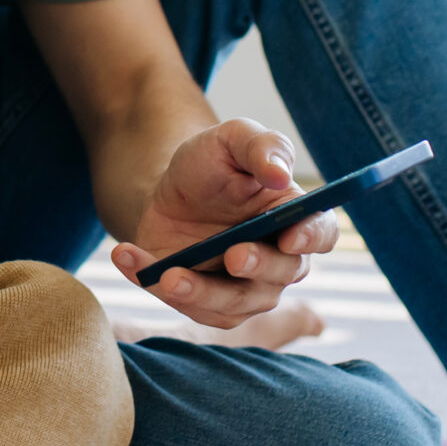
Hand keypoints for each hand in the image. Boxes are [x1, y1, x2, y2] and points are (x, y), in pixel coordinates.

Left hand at [110, 119, 341, 329]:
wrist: (163, 189)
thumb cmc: (209, 164)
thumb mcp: (230, 139)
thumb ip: (261, 147)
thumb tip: (280, 173)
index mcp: (294, 217)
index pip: (320, 233)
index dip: (312, 238)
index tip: (291, 236)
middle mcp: (277, 260)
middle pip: (282, 275)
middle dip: (258, 267)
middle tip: (234, 254)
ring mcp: (242, 289)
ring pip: (233, 304)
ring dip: (201, 292)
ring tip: (169, 275)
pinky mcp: (204, 303)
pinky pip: (185, 305)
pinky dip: (152, 283)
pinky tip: (125, 256)